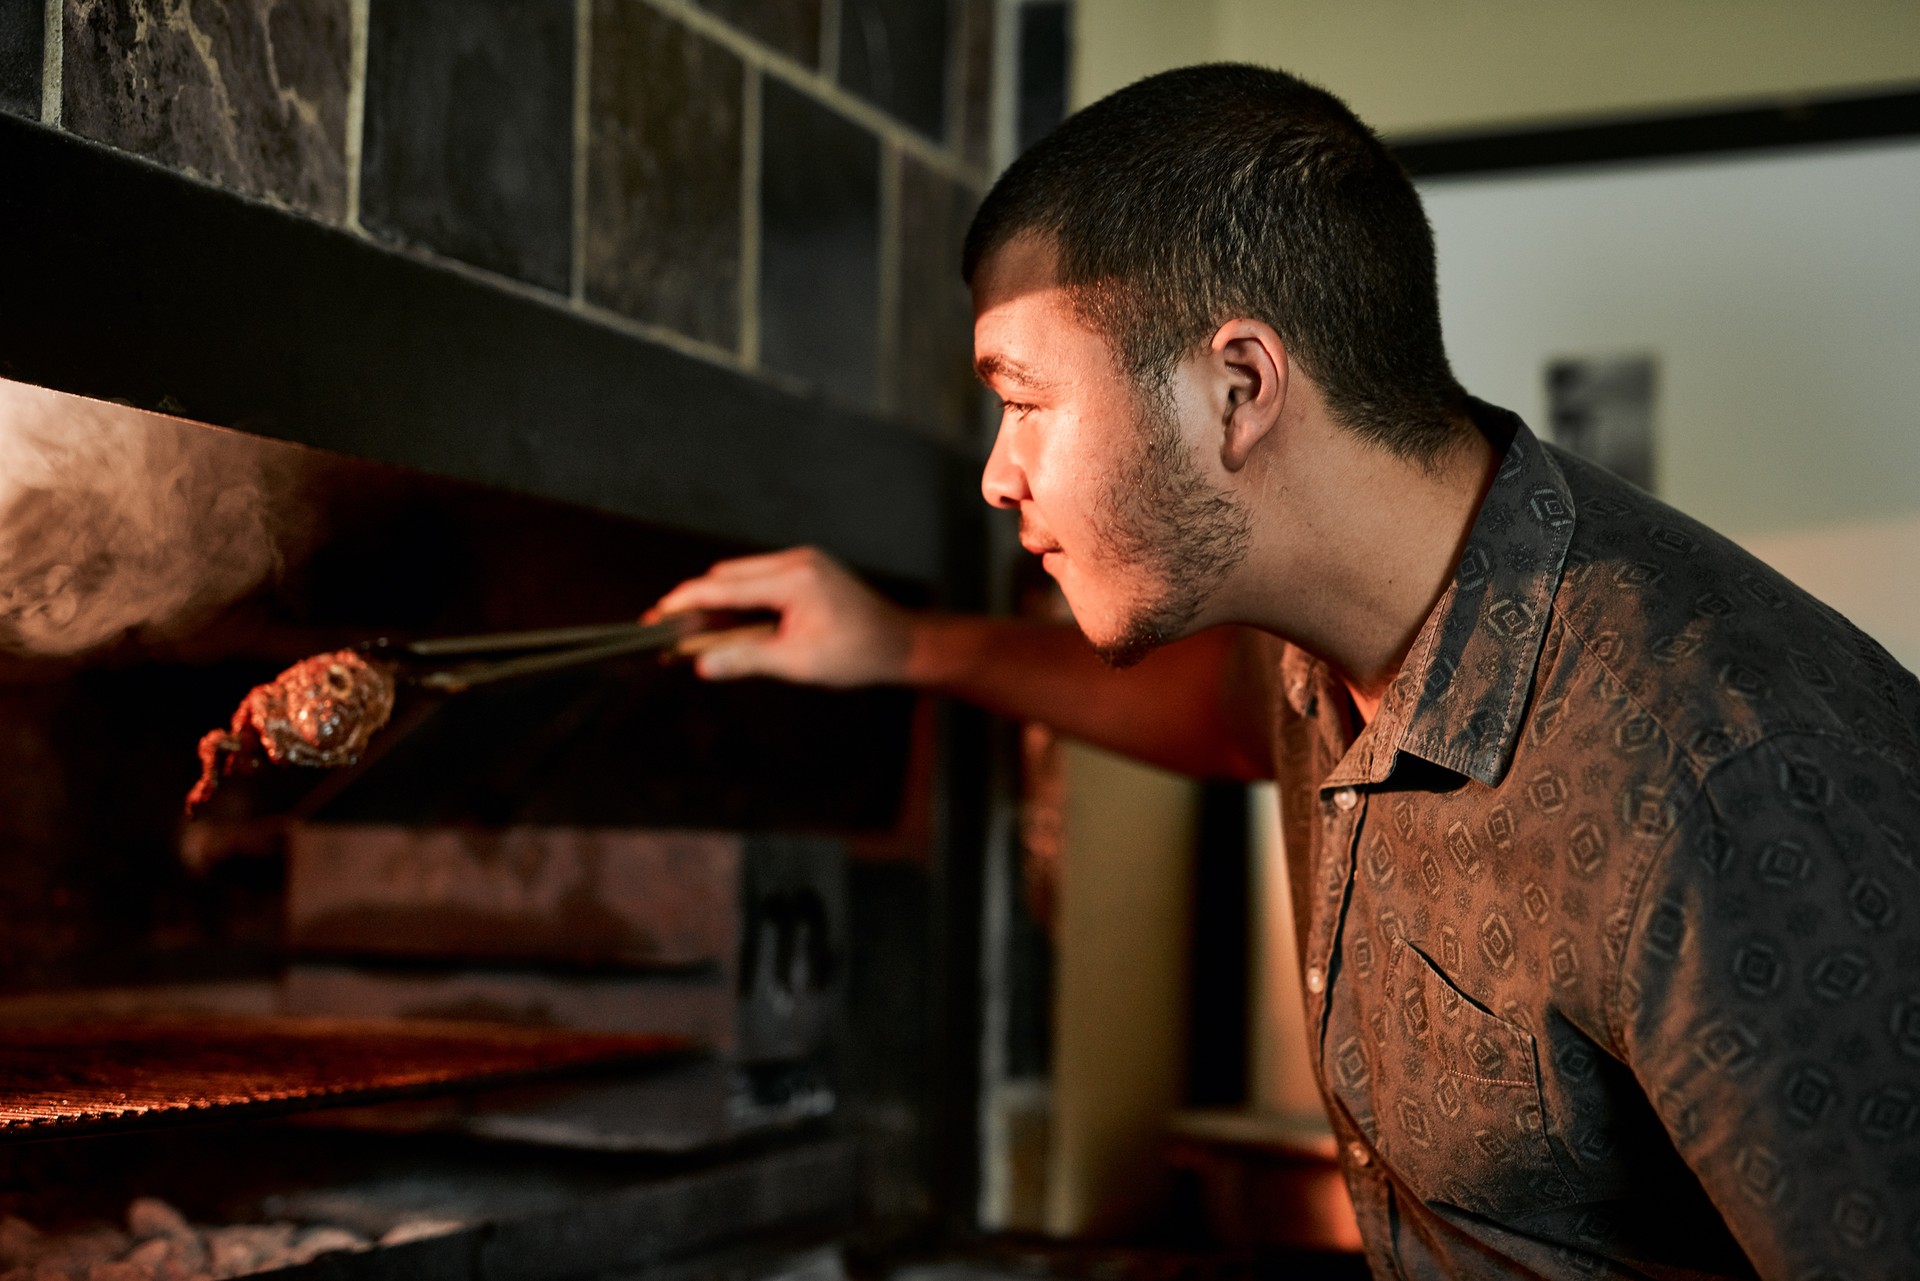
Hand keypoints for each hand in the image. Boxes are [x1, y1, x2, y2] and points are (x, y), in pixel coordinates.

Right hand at [648, 547, 913, 686]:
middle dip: (696, 600)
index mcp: (793, 579)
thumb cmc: (857, 654)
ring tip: (695, 630)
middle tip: (670, 629)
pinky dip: (741, 597)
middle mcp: (796, 560)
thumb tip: (702, 664)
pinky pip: (761, 577)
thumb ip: (746, 660)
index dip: (685, 602)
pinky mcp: (806, 568)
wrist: (899, 643)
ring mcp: (803, 561)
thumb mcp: (797, 663)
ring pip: (742, 573)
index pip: (723, 585)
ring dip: (718, 599)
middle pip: (727, 574)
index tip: (658, 616)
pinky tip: (731, 622)